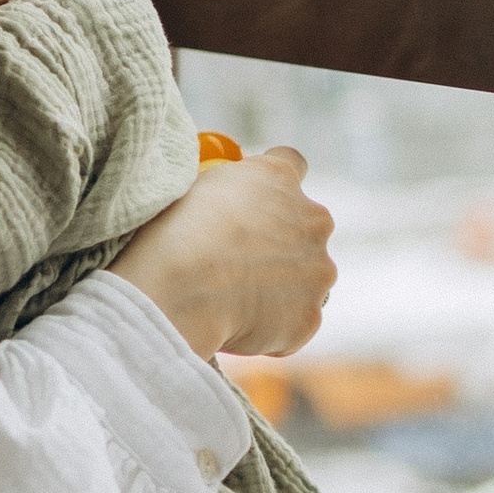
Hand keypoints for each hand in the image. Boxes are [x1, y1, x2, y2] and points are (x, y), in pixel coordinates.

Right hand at [113, 147, 335, 361]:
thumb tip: (227, 199)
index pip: (292, 165)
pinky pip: (293, 322)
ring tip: (233, 300)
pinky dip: (271, 326)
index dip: (273, 186)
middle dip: (281, 243)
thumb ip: (229, 186)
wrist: (181, 290)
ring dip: (281, 288)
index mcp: (280, 177)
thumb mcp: (197, 184)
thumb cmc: (176, 234)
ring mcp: (317, 274)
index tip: (256, 200)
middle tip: (237, 262)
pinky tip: (236, 326)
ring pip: (305, 280)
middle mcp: (312, 221)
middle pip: (305, 229)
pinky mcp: (308, 319)